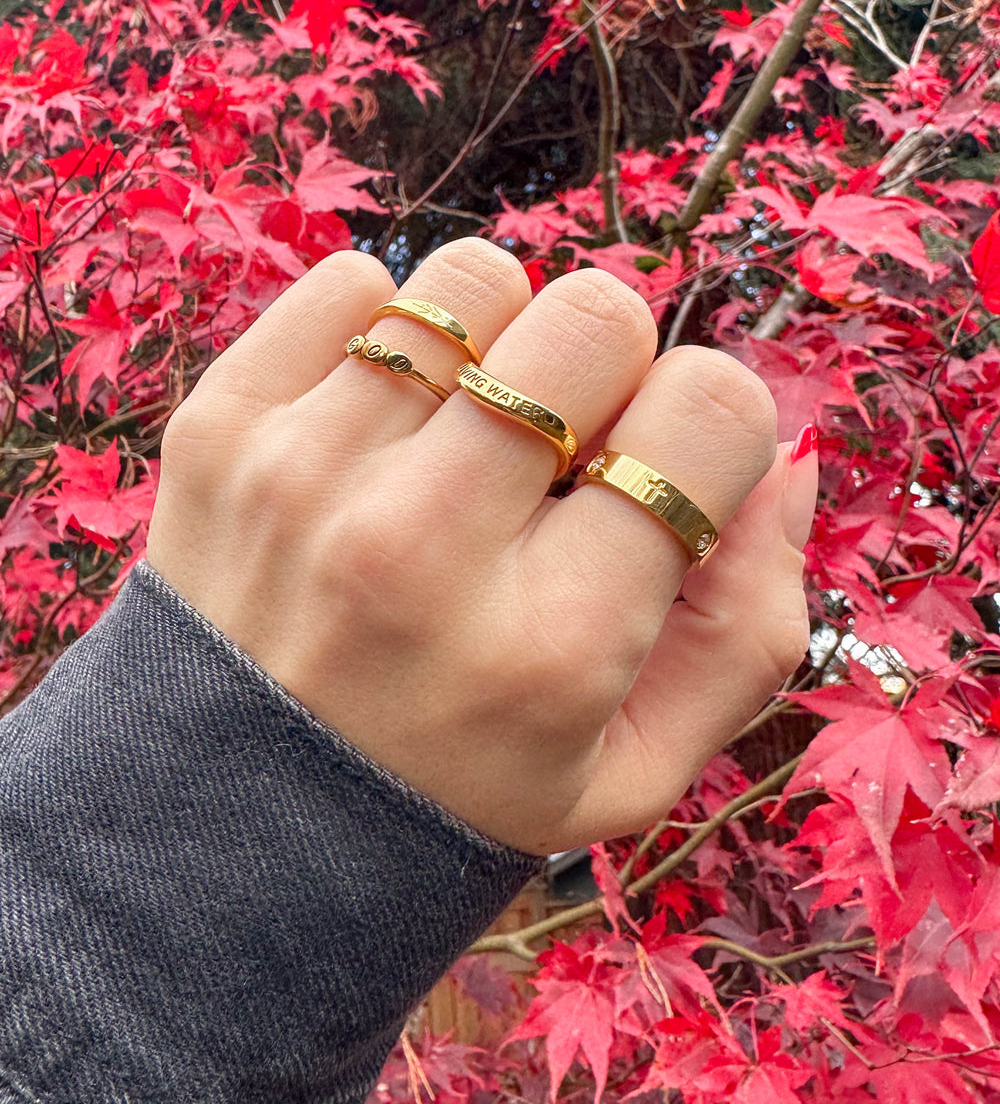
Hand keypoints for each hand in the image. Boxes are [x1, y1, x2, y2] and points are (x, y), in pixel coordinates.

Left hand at [146, 238, 815, 854]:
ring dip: (498, 344)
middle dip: (609, 371)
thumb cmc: (461, 791)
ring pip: (474, 279)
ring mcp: (307, 477)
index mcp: (556, 643)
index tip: (656, 479)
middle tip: (559, 455)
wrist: (238, 825)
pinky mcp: (219, 431)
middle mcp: (425, 548)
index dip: (709, 430)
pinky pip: (348, 282)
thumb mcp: (637, 769)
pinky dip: (385, 332)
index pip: (713, 410)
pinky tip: (380, 426)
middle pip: (596, 315)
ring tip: (463, 437)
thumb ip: (749, 626)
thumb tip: (781, 460)